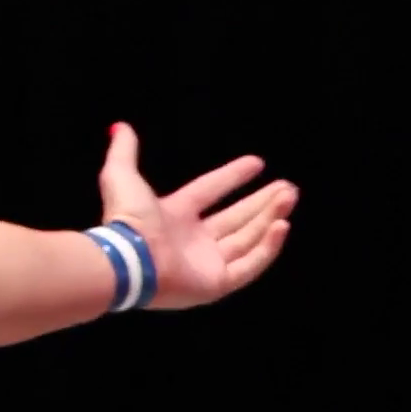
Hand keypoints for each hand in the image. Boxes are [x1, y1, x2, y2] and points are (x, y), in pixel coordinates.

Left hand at [96, 122, 296, 309]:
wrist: (130, 259)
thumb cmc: (127, 219)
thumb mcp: (121, 175)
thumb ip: (124, 151)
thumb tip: (121, 127)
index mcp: (175, 215)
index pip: (210, 191)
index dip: (233, 176)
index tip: (258, 162)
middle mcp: (194, 240)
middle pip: (237, 217)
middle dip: (263, 201)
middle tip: (288, 187)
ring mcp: (207, 263)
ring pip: (248, 238)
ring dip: (270, 217)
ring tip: (290, 197)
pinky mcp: (218, 284)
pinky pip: (250, 265)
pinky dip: (268, 247)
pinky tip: (282, 225)